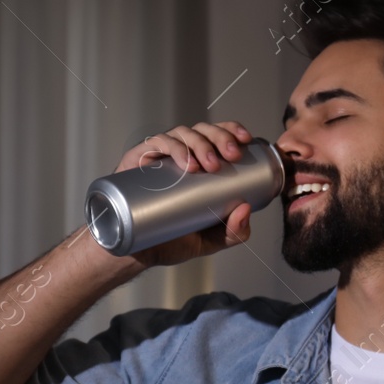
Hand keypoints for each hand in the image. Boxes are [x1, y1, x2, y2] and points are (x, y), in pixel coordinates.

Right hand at [115, 122, 257, 268]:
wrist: (137, 253)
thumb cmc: (170, 241)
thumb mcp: (211, 240)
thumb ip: (234, 232)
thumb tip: (246, 210)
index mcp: (199, 165)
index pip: (217, 136)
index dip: (231, 130)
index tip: (244, 140)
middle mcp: (180, 155)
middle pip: (203, 130)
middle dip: (220, 137)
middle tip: (231, 155)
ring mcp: (159, 156)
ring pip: (182, 133)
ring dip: (200, 143)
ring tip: (210, 165)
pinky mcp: (139, 160)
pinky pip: (157, 143)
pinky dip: (175, 148)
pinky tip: (187, 164)